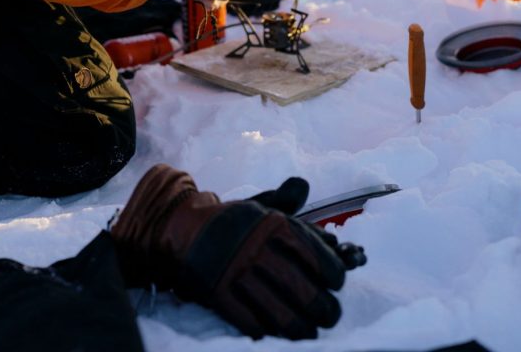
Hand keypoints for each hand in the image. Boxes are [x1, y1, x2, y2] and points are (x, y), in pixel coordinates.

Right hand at [111, 164, 363, 339]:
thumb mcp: (258, 205)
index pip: (314, 254)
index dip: (333, 272)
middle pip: (302, 288)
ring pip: (279, 312)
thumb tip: (302, 185)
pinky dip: (269, 332)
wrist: (182, 229)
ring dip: (302, 327)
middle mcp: (256, 248)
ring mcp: (236, 273)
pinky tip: (280, 334)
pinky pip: (250, 321)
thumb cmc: (231, 221)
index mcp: (271, 224)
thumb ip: (285, 201)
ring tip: (312, 332)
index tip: (338, 282)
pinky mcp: (220, 295)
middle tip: (331, 315)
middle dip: (324, 308)